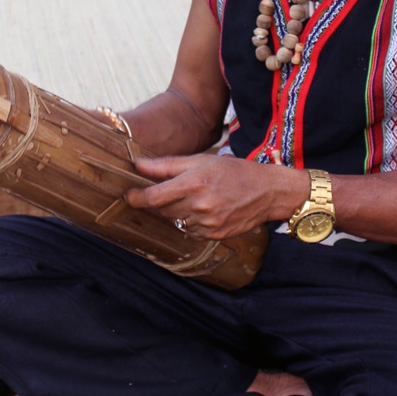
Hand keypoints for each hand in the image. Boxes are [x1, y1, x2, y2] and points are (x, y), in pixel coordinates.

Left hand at [125, 154, 306, 239]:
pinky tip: (205, 210)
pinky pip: (190, 231)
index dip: (137, 198)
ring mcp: (208, 224)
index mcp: (195, 183)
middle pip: (163, 209)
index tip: (128, 196)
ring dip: (178, 211)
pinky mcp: (214, 235)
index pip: (154, 197)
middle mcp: (200, 206)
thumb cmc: (235, 171)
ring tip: (196, 198)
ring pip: (176, 221)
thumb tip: (139, 165)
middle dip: (161, 200)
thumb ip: (167, 165)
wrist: (268, 192)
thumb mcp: (202, 160)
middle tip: (174, 189)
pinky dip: (191, 222)